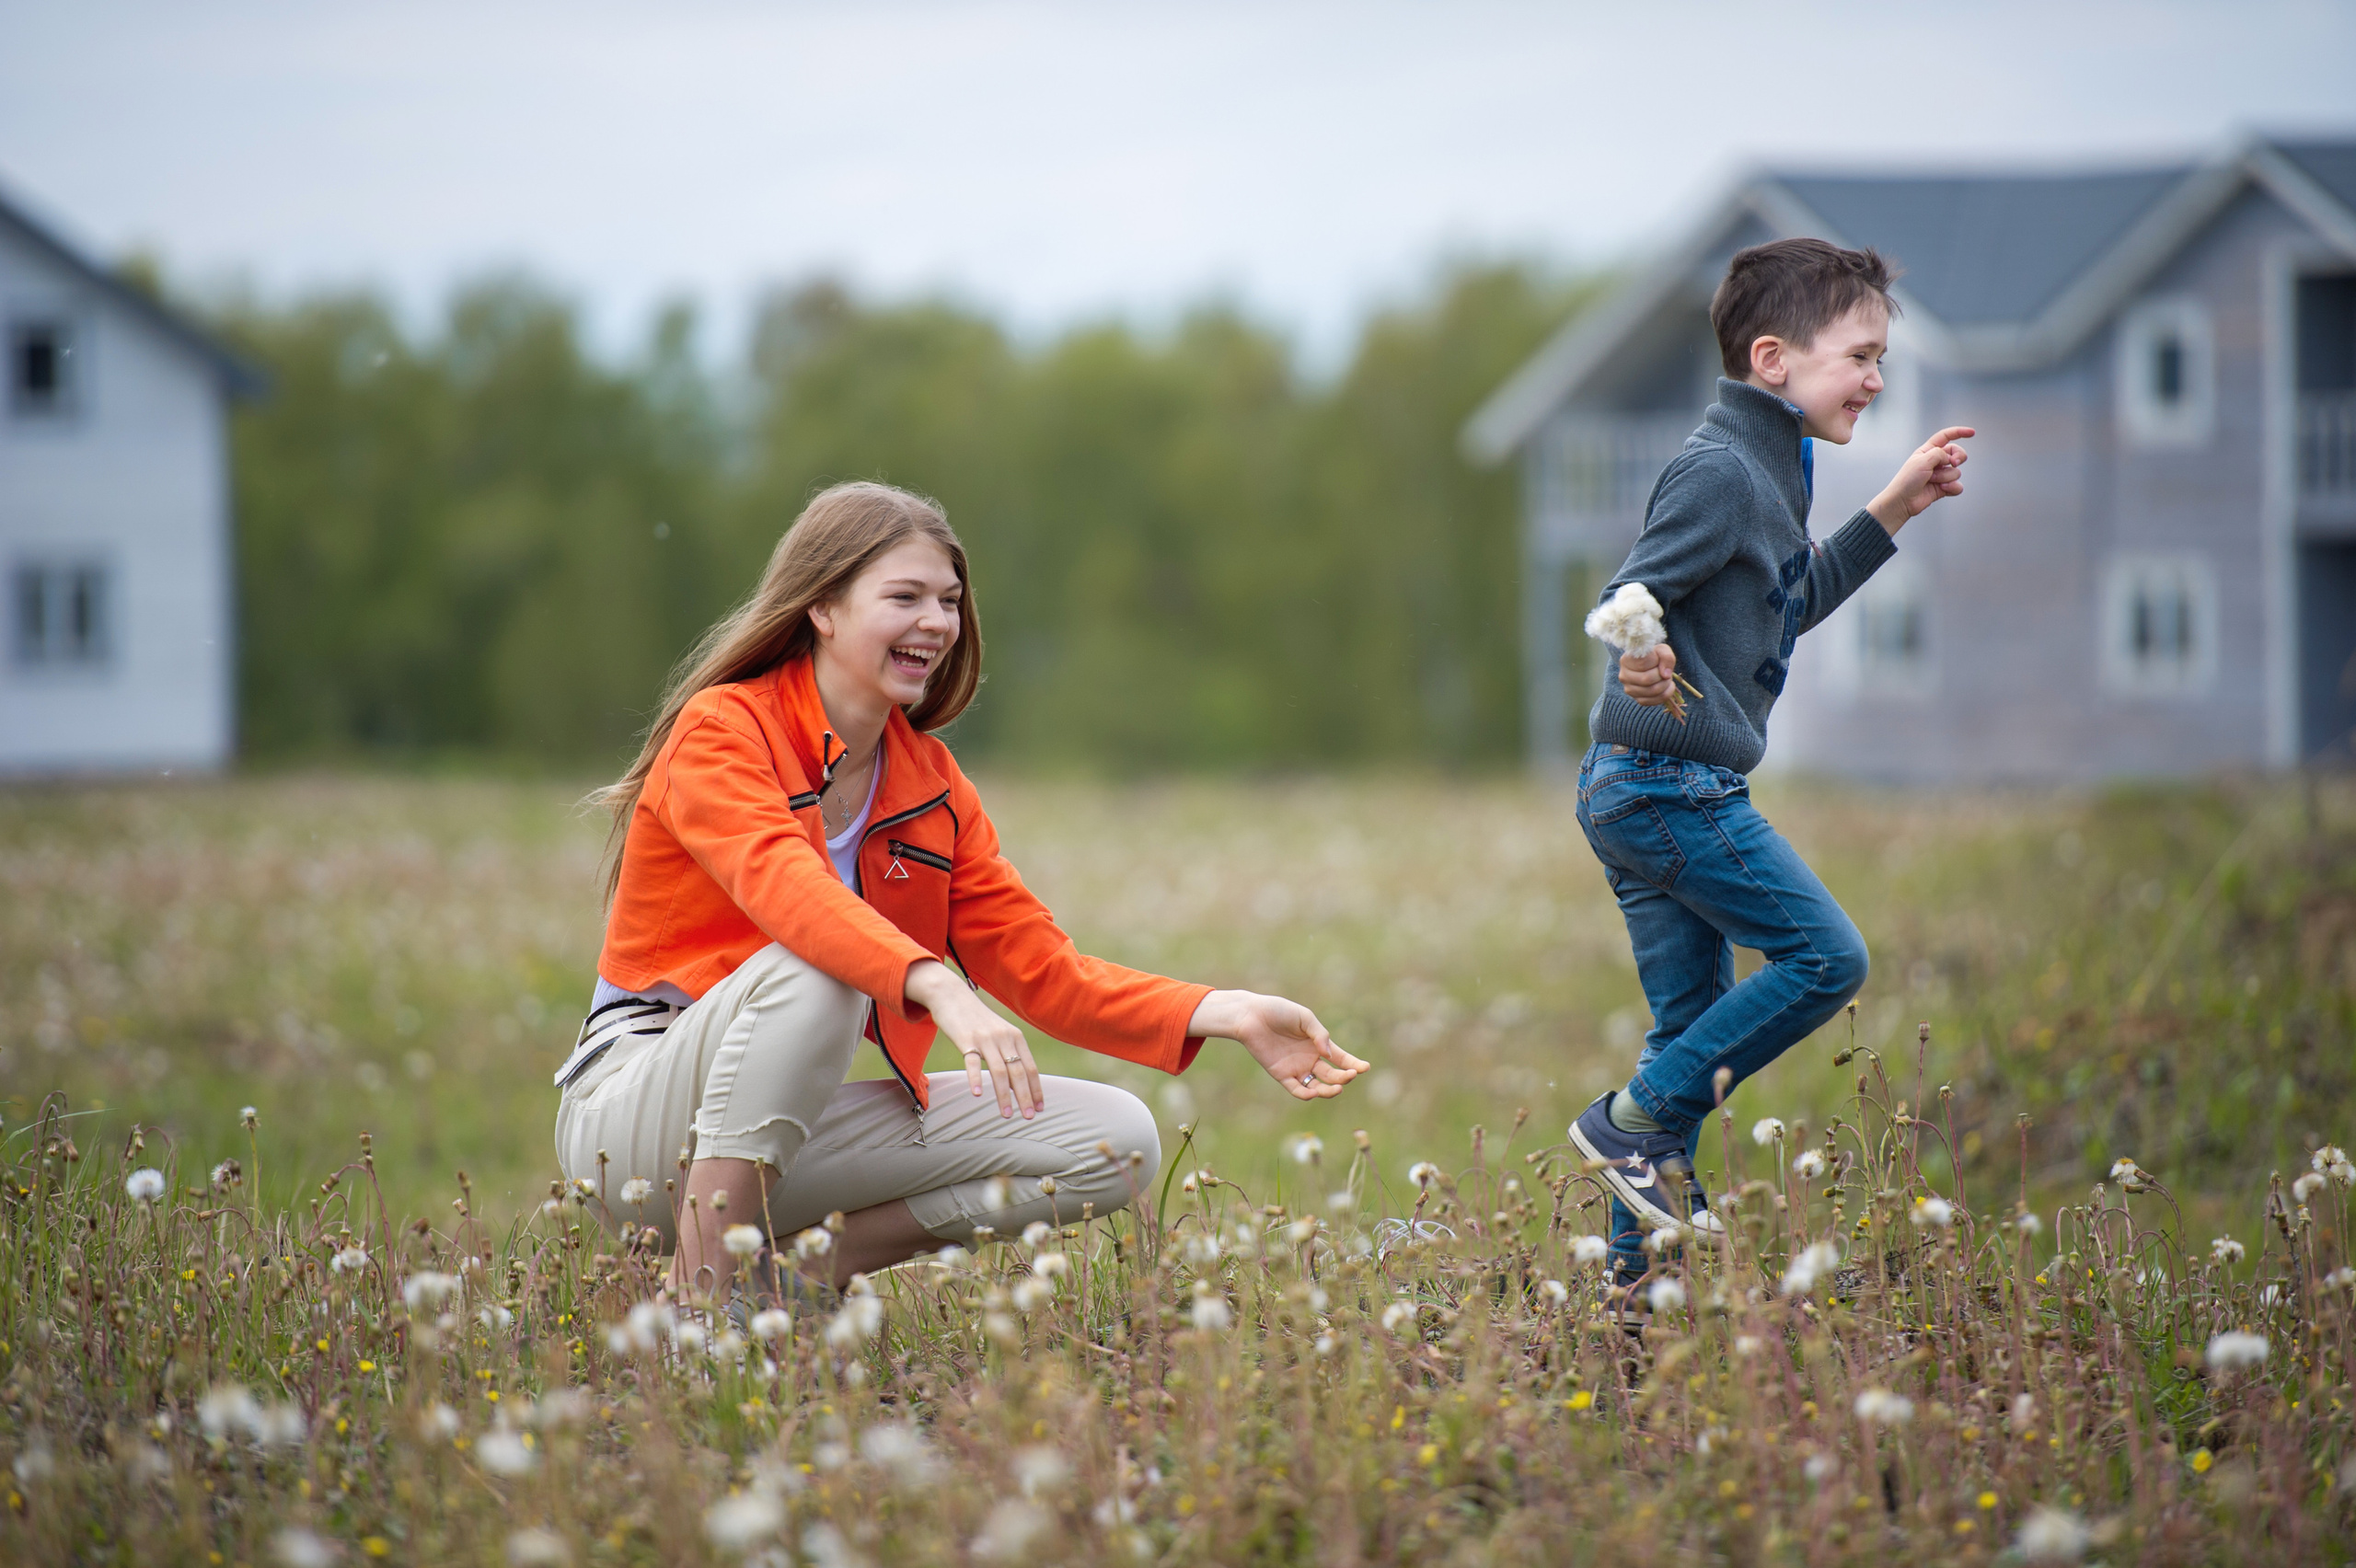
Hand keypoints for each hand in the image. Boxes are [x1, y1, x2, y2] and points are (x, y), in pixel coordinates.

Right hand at [905, 959, 1041, 1118]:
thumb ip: (1009, 1053)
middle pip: (1019, 1072)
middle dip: (1025, 1097)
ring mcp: (985, 1039)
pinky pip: (972, 1062)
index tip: (1039, 1109)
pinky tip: (978, 1094)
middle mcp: (1004, 1038)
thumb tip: (1017, 1082)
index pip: (1031, 1068)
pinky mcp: (966, 1039)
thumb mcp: (998, 1033)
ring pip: (999, 1071)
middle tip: (1028, 1117)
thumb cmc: (976, 1019)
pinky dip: (976, 1078)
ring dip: (1004, 1095)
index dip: (1036, 1089)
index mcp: (1015, 1037)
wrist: (951, 995)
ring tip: (1007, 1115)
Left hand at [1187, 990, 1369, 1100]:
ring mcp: (1296, 1068)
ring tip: (1337, 1088)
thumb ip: (1319, 1034)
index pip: (1341, 1058)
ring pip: (1318, 1086)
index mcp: (1318, 1044)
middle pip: (1332, 1074)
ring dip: (1329, 1090)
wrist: (1251, 1015)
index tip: (1365, 1068)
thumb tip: (1329, 1053)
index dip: (1354, 1064)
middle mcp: (1310, 1059)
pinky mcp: (1281, 1075)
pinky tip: (1315, 1092)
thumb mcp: (1304, 1017)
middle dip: (1344, 1077)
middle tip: (1350, 1075)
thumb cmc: (1278, 1011)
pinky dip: (1306, 1094)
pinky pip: (1296, 1089)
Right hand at [1619, 643, 1678, 707]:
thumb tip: (1665, 675)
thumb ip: (1666, 657)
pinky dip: (1664, 695)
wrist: (1651, 665)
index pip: (1643, 664)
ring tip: (1667, 679)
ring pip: (1652, 691)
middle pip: (1647, 679)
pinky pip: (1652, 701)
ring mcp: (1629, 689)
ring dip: (1665, 685)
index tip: (1659, 660)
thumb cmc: (1654, 655)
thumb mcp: (1662, 649)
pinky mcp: (1636, 699)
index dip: (1656, 663)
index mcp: (1626, 660)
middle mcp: (1624, 675)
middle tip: (1667, 672)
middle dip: (1662, 676)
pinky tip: (1666, 687)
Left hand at [1869, 426, 1974, 532]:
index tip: (1972, 433)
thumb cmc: (1907, 480)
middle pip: (1957, 453)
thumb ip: (1940, 453)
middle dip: (1958, 457)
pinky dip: (1952, 487)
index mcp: (1928, 451)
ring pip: (1956, 471)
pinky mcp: (1943, 488)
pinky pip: (1958, 486)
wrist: (1902, 501)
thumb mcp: (1922, 460)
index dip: (1959, 433)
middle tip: (1953, 462)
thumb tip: (1950, 458)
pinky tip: (1942, 489)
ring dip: (1946, 476)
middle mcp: (1935, 462)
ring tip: (1932, 481)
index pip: (1946, 437)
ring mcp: (1940, 475)